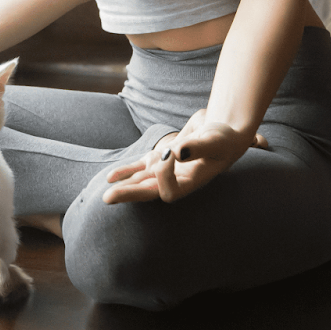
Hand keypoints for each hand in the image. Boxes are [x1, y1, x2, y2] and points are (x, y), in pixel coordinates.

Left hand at [101, 110, 268, 203]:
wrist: (224, 131)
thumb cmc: (224, 138)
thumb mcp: (214, 141)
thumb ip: (197, 147)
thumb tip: (177, 152)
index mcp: (191, 184)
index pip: (169, 190)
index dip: (164, 173)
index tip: (170, 150)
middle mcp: (177, 181)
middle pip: (150, 193)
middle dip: (129, 194)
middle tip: (107, 198)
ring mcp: (166, 170)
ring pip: (141, 182)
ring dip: (124, 186)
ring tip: (106, 194)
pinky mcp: (160, 158)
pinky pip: (140, 168)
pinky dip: (126, 171)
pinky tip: (110, 176)